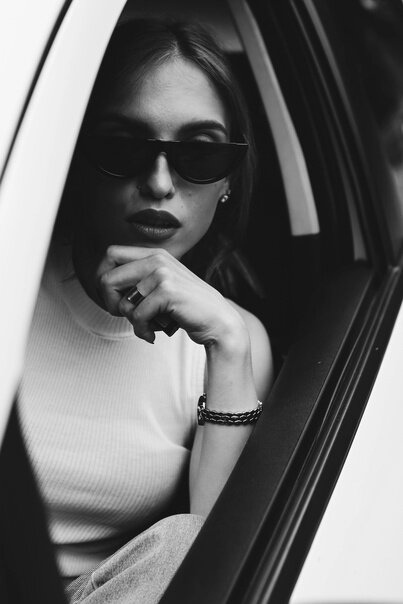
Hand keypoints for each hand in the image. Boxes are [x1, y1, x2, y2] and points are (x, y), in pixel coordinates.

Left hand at [95, 245, 247, 345]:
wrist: (217, 321)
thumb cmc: (185, 308)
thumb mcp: (161, 286)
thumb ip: (138, 279)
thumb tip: (103, 283)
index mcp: (154, 254)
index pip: (110, 254)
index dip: (103, 278)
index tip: (114, 297)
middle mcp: (157, 259)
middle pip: (107, 277)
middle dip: (109, 302)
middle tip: (122, 314)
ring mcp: (163, 274)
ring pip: (122, 302)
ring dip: (131, 322)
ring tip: (146, 326)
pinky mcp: (168, 292)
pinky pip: (137, 316)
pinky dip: (142, 330)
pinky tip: (152, 334)